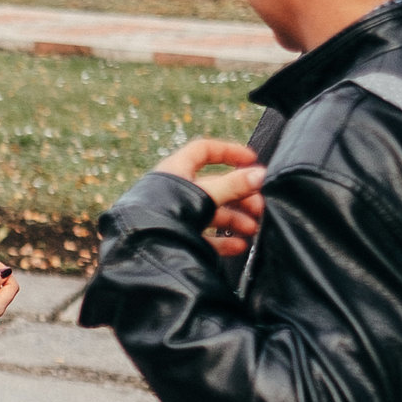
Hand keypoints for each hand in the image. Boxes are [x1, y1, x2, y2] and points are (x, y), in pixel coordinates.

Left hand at [152, 138, 266, 259]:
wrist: (142, 250)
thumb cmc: (167, 214)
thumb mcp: (205, 195)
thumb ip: (233, 186)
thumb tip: (260, 175)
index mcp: (175, 171)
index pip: (203, 151)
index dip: (229, 152)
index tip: (252, 160)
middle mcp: (173, 191)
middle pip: (214, 187)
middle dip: (240, 196)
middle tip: (260, 207)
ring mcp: (173, 214)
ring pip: (210, 213)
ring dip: (235, 219)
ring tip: (254, 229)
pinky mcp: (175, 237)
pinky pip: (203, 236)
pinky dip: (222, 240)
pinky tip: (239, 245)